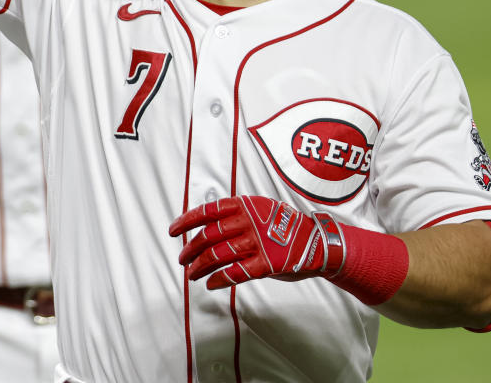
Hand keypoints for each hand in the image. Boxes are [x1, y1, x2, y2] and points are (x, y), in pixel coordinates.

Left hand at [169, 195, 345, 288]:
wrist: (318, 242)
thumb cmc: (284, 227)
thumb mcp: (259, 210)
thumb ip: (235, 215)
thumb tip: (206, 227)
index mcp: (243, 206)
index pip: (206, 211)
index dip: (186, 221)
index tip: (172, 231)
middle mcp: (247, 222)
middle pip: (208, 236)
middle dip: (190, 250)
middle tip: (182, 260)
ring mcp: (257, 243)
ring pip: (217, 256)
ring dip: (200, 267)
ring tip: (192, 275)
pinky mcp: (266, 264)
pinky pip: (235, 273)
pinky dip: (218, 280)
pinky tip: (210, 284)